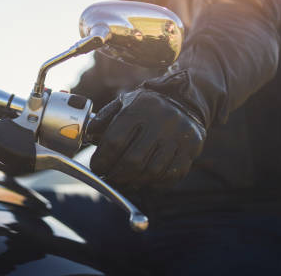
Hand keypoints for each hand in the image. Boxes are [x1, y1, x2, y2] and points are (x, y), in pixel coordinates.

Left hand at [89, 89, 205, 188]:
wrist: (184, 99)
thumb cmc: (147, 105)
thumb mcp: (124, 102)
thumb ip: (104, 117)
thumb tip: (88, 135)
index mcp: (139, 108)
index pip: (115, 141)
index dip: (102, 159)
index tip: (96, 167)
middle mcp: (161, 121)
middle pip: (133, 160)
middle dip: (116, 174)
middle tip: (108, 178)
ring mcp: (179, 135)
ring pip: (152, 171)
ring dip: (134, 181)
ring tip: (123, 182)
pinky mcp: (192, 148)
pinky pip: (172, 174)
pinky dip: (155, 183)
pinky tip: (143, 181)